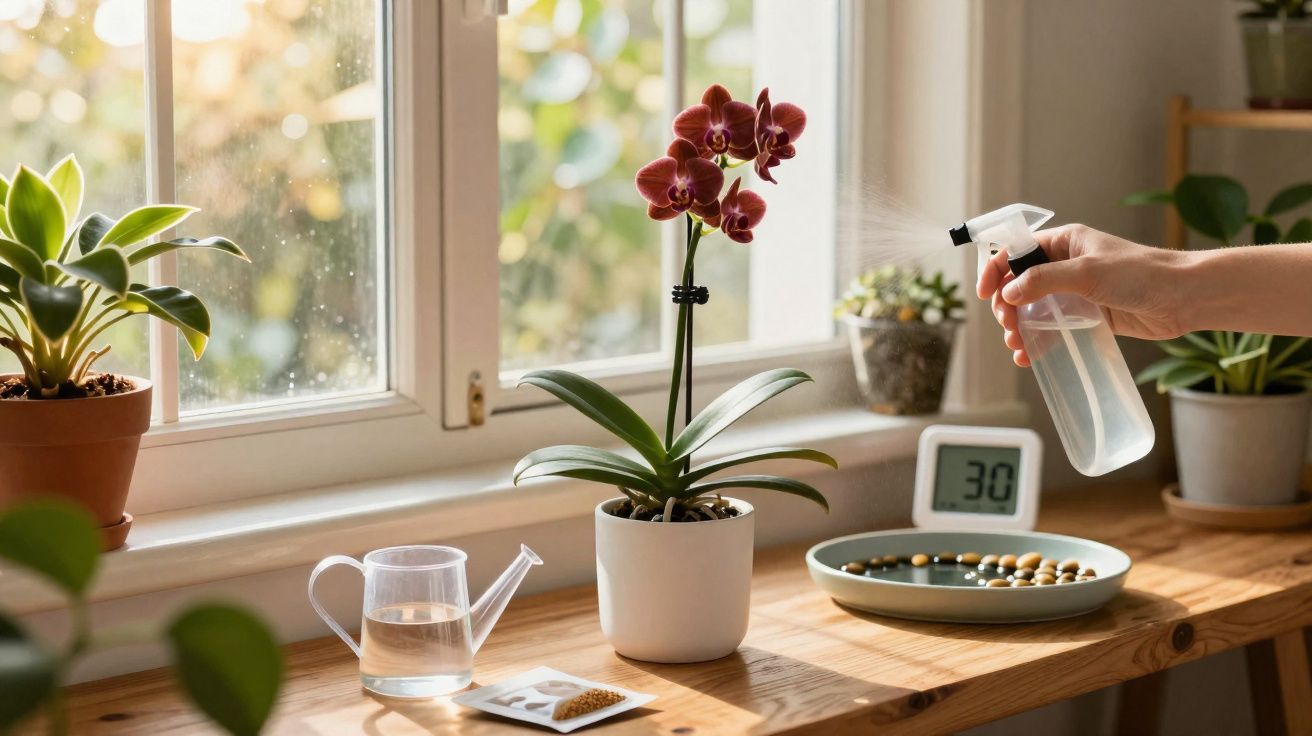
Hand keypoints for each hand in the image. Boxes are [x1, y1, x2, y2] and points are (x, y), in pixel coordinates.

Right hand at [976, 224, 1189, 366]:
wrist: (1185, 298)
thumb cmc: (1142, 274)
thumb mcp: (1088, 272)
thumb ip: (1045, 280)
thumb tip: (1010, 293)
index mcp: (1064, 243)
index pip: (1016, 252)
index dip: (995, 271)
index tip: (984, 294)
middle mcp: (1066, 266)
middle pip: (1019, 285)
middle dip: (1007, 307)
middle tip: (1009, 326)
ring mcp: (1076, 292)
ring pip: (1033, 310)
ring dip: (1019, 328)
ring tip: (1017, 346)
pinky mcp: (1088, 316)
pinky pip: (1053, 328)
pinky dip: (1038, 342)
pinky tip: (1031, 356)